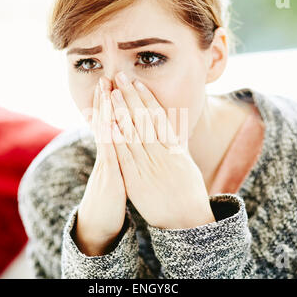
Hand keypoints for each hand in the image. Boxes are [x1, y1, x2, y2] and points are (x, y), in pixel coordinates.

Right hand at [74, 78, 126, 255]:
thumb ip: (123, 152)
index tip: (115, 83)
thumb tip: (128, 136)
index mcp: (115, 151)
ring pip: (106, 133)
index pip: (113, 120)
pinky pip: (109, 155)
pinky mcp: (110, 177)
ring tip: (104, 92)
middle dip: (106, 100)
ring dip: (105, 112)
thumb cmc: (114, 194)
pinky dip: (108, 138)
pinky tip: (108, 123)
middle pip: (107, 122)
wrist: (100, 219)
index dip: (112, 102)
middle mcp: (109, 154)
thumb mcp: (121, 170)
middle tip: (106, 78)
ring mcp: (108, 164)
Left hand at [109, 72, 215, 228]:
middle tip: (119, 77)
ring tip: (111, 92)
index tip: (137, 83)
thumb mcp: (186, 162)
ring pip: (132, 133)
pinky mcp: (136, 180)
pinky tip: (107, 123)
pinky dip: (116, 139)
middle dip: (130, 97)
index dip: (146, 98)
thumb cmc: (188, 190)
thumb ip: (177, 144)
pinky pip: (124, 156)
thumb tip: (173, 127)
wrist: (187, 219)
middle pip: (143, 119)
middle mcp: (161, 152)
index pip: (158, 117)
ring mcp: (148, 166)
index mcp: (174, 147)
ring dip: (120, 111)